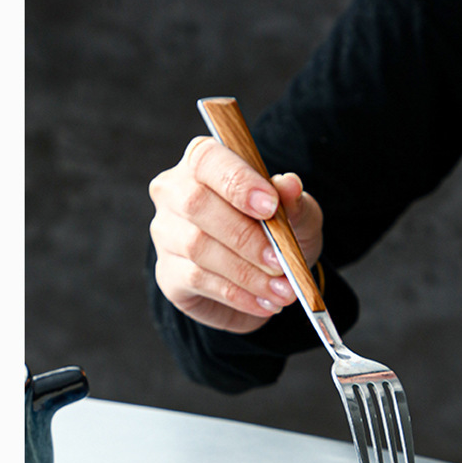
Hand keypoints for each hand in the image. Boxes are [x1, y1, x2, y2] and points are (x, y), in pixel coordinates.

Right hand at [149, 137, 323, 332]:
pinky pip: (197, 281)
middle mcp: (174, 192)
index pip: (208, 160)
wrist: (265, 274)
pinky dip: (238, 294)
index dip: (238, 182)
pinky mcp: (168, 273)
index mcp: (203, 162)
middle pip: (197, 204)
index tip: (271, 206)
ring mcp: (166, 234)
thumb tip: (289, 184)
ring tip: (282, 290)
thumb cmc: (275, 229)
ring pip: (197, 247)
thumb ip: (292, 201)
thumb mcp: (295, 213)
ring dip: (246, 273)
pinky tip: (265, 302)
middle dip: (245, 236)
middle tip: (281, 261)